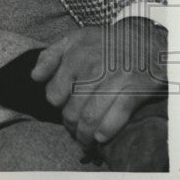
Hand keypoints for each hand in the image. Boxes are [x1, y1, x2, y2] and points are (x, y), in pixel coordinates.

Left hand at [30, 18, 166, 147]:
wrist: (144, 39)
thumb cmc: (104, 42)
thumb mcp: (72, 39)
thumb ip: (50, 56)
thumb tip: (35, 77)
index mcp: (73, 58)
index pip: (54, 94)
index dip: (57, 105)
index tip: (63, 108)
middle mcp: (91, 70)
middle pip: (71, 110)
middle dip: (70, 126)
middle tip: (73, 131)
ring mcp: (113, 81)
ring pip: (90, 117)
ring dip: (85, 134)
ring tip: (85, 140)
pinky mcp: (133, 91)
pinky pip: (116, 117)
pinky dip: (106, 131)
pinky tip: (101, 138)